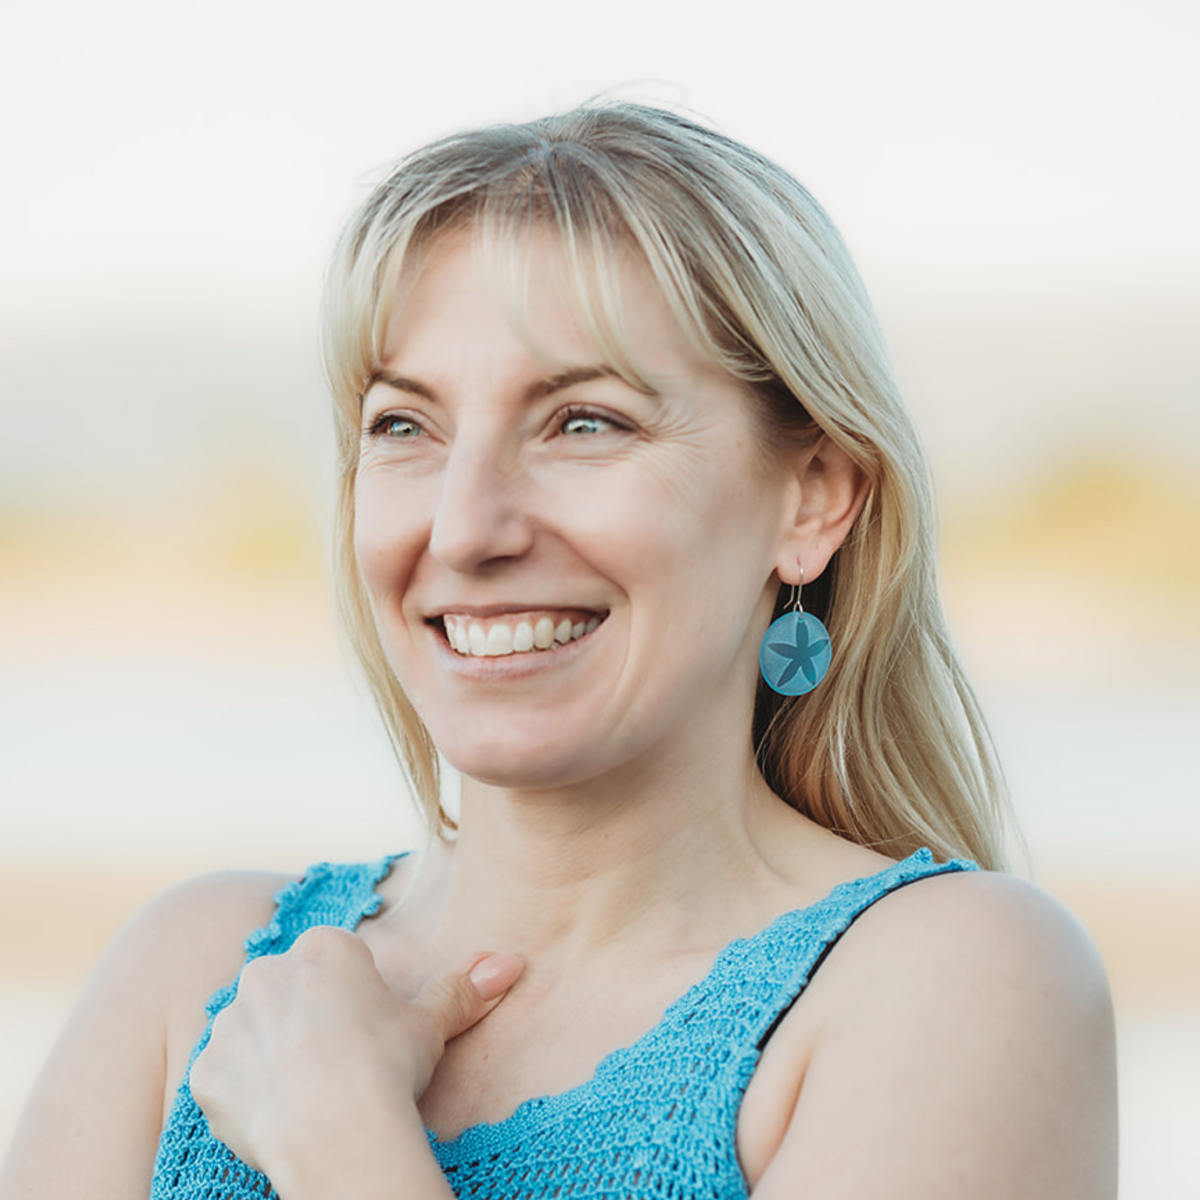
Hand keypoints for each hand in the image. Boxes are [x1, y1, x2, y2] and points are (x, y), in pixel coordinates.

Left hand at [190, 926, 522, 1182]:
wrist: (335, 1129)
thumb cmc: (387, 1065)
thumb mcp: (431, 1024)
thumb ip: (462, 988)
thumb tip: (511, 962)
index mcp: (324, 947)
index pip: (336, 963)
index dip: (355, 1002)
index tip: (369, 1034)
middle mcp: (268, 971)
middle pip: (289, 990)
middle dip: (307, 1021)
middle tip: (341, 1065)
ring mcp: (230, 1021)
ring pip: (253, 1033)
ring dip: (273, 1056)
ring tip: (310, 1094)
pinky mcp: (206, 1071)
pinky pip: (223, 1078)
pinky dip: (245, 1095)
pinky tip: (278, 1116)